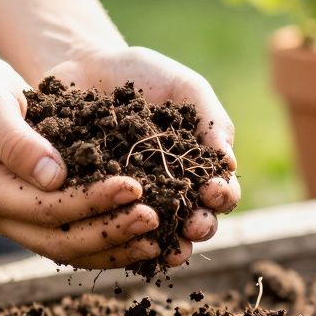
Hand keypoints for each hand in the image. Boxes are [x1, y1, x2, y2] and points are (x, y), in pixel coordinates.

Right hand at [0, 52, 165, 268]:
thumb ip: (18, 141)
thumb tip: (54, 177)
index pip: (46, 209)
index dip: (92, 202)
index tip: (134, 187)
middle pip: (59, 241)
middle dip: (110, 232)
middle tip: (155, 218)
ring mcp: (12, 220)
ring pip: (67, 248)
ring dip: (112, 247)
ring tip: (156, 240)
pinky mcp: (29, 214)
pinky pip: (70, 236)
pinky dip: (104, 239)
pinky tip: (138, 236)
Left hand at [43, 45, 240, 263]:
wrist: (85, 68)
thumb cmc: (142, 75)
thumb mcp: (184, 88)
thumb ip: (211, 120)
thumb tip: (230, 164)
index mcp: (196, 167)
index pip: (220, 192)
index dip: (223, 195)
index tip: (212, 188)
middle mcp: (169, 191)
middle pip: (195, 221)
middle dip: (200, 227)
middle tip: (193, 224)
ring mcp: (133, 202)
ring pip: (157, 236)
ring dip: (168, 246)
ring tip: (169, 248)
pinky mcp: (98, 205)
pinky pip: (112, 229)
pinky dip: (121, 241)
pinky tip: (124, 243)